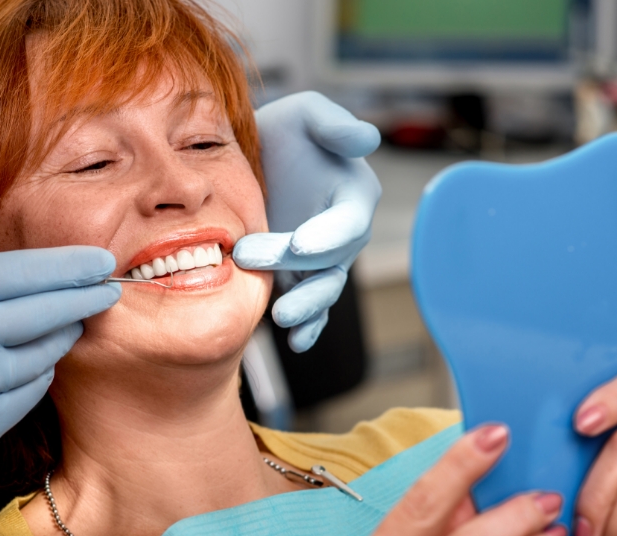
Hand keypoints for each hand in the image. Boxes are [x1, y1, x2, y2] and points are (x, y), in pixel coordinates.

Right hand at [0, 247, 119, 509]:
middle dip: (88, 297)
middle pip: (54, 309)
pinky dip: (35, 373)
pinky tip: (27, 365)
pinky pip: (32, 389)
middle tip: (108, 290)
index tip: (101, 261)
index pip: (32, 270)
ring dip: (61, 336)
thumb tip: (29, 275)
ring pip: (48, 351)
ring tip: (63, 326)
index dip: (74, 265)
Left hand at [233, 91, 381, 351]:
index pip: (348, 222)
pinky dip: (308, 328)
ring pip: (323, 290)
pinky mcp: (300, 278)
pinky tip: (295, 341)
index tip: (301, 244)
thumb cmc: (284, 131)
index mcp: (353, 195)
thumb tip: (367, 139)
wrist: (250, 159)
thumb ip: (334, 125)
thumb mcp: (306, 114)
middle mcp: (343, 233)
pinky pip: (311, 308)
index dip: (328, 235)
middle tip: (249, 257)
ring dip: (306, 307)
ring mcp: (322, 261)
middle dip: (296, 266)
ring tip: (282, 318)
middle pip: (330, 260)